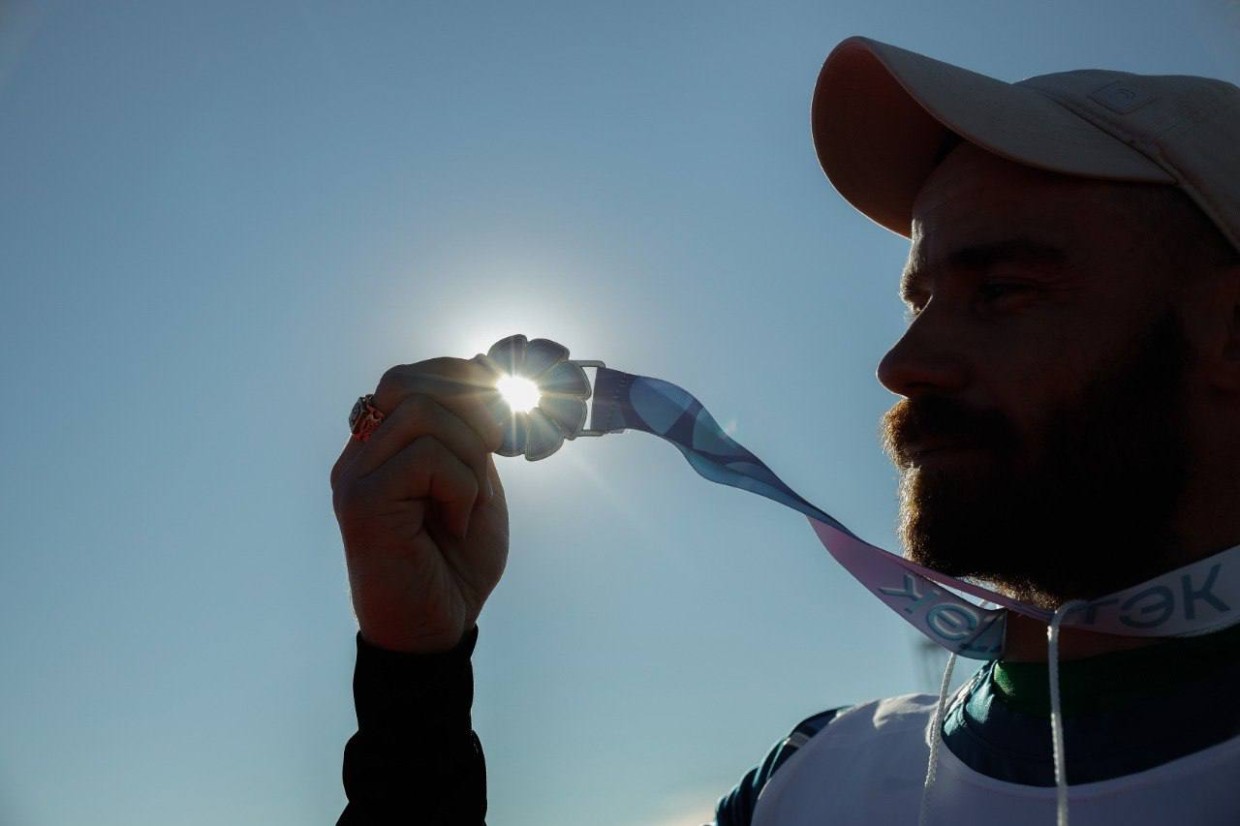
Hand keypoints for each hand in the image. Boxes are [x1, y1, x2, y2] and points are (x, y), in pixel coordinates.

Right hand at [331, 357, 508, 652]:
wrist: (436, 632)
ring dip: (468, 455)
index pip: (406, 379)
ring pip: (421, 414)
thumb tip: (485, 374)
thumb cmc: (456, 566)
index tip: (501, 407)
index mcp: (382, 450)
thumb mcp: (475, 485)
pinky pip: (424, 457)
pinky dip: (460, 485)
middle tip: (495, 447)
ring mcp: (355, 477)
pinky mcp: (362, 502)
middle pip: (405, 382)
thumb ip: (470, 438)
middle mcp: (359, 457)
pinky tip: (456, 522)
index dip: (457, 376)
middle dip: (466, 403)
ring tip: (471, 501)